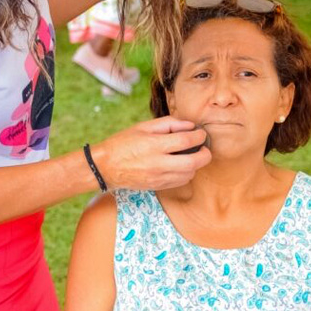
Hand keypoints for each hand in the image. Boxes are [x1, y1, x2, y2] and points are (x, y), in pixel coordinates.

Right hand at [91, 116, 210, 190]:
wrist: (105, 167)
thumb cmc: (123, 143)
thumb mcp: (143, 126)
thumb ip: (168, 124)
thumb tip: (189, 125)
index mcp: (154, 145)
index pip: (186, 141)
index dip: (199, 136)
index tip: (201, 134)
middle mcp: (158, 163)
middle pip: (193, 162)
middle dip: (205, 155)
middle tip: (205, 148)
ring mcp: (159, 177)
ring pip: (189, 174)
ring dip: (196, 165)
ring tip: (192, 156)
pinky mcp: (158, 186)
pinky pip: (180, 182)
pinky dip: (186, 174)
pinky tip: (182, 165)